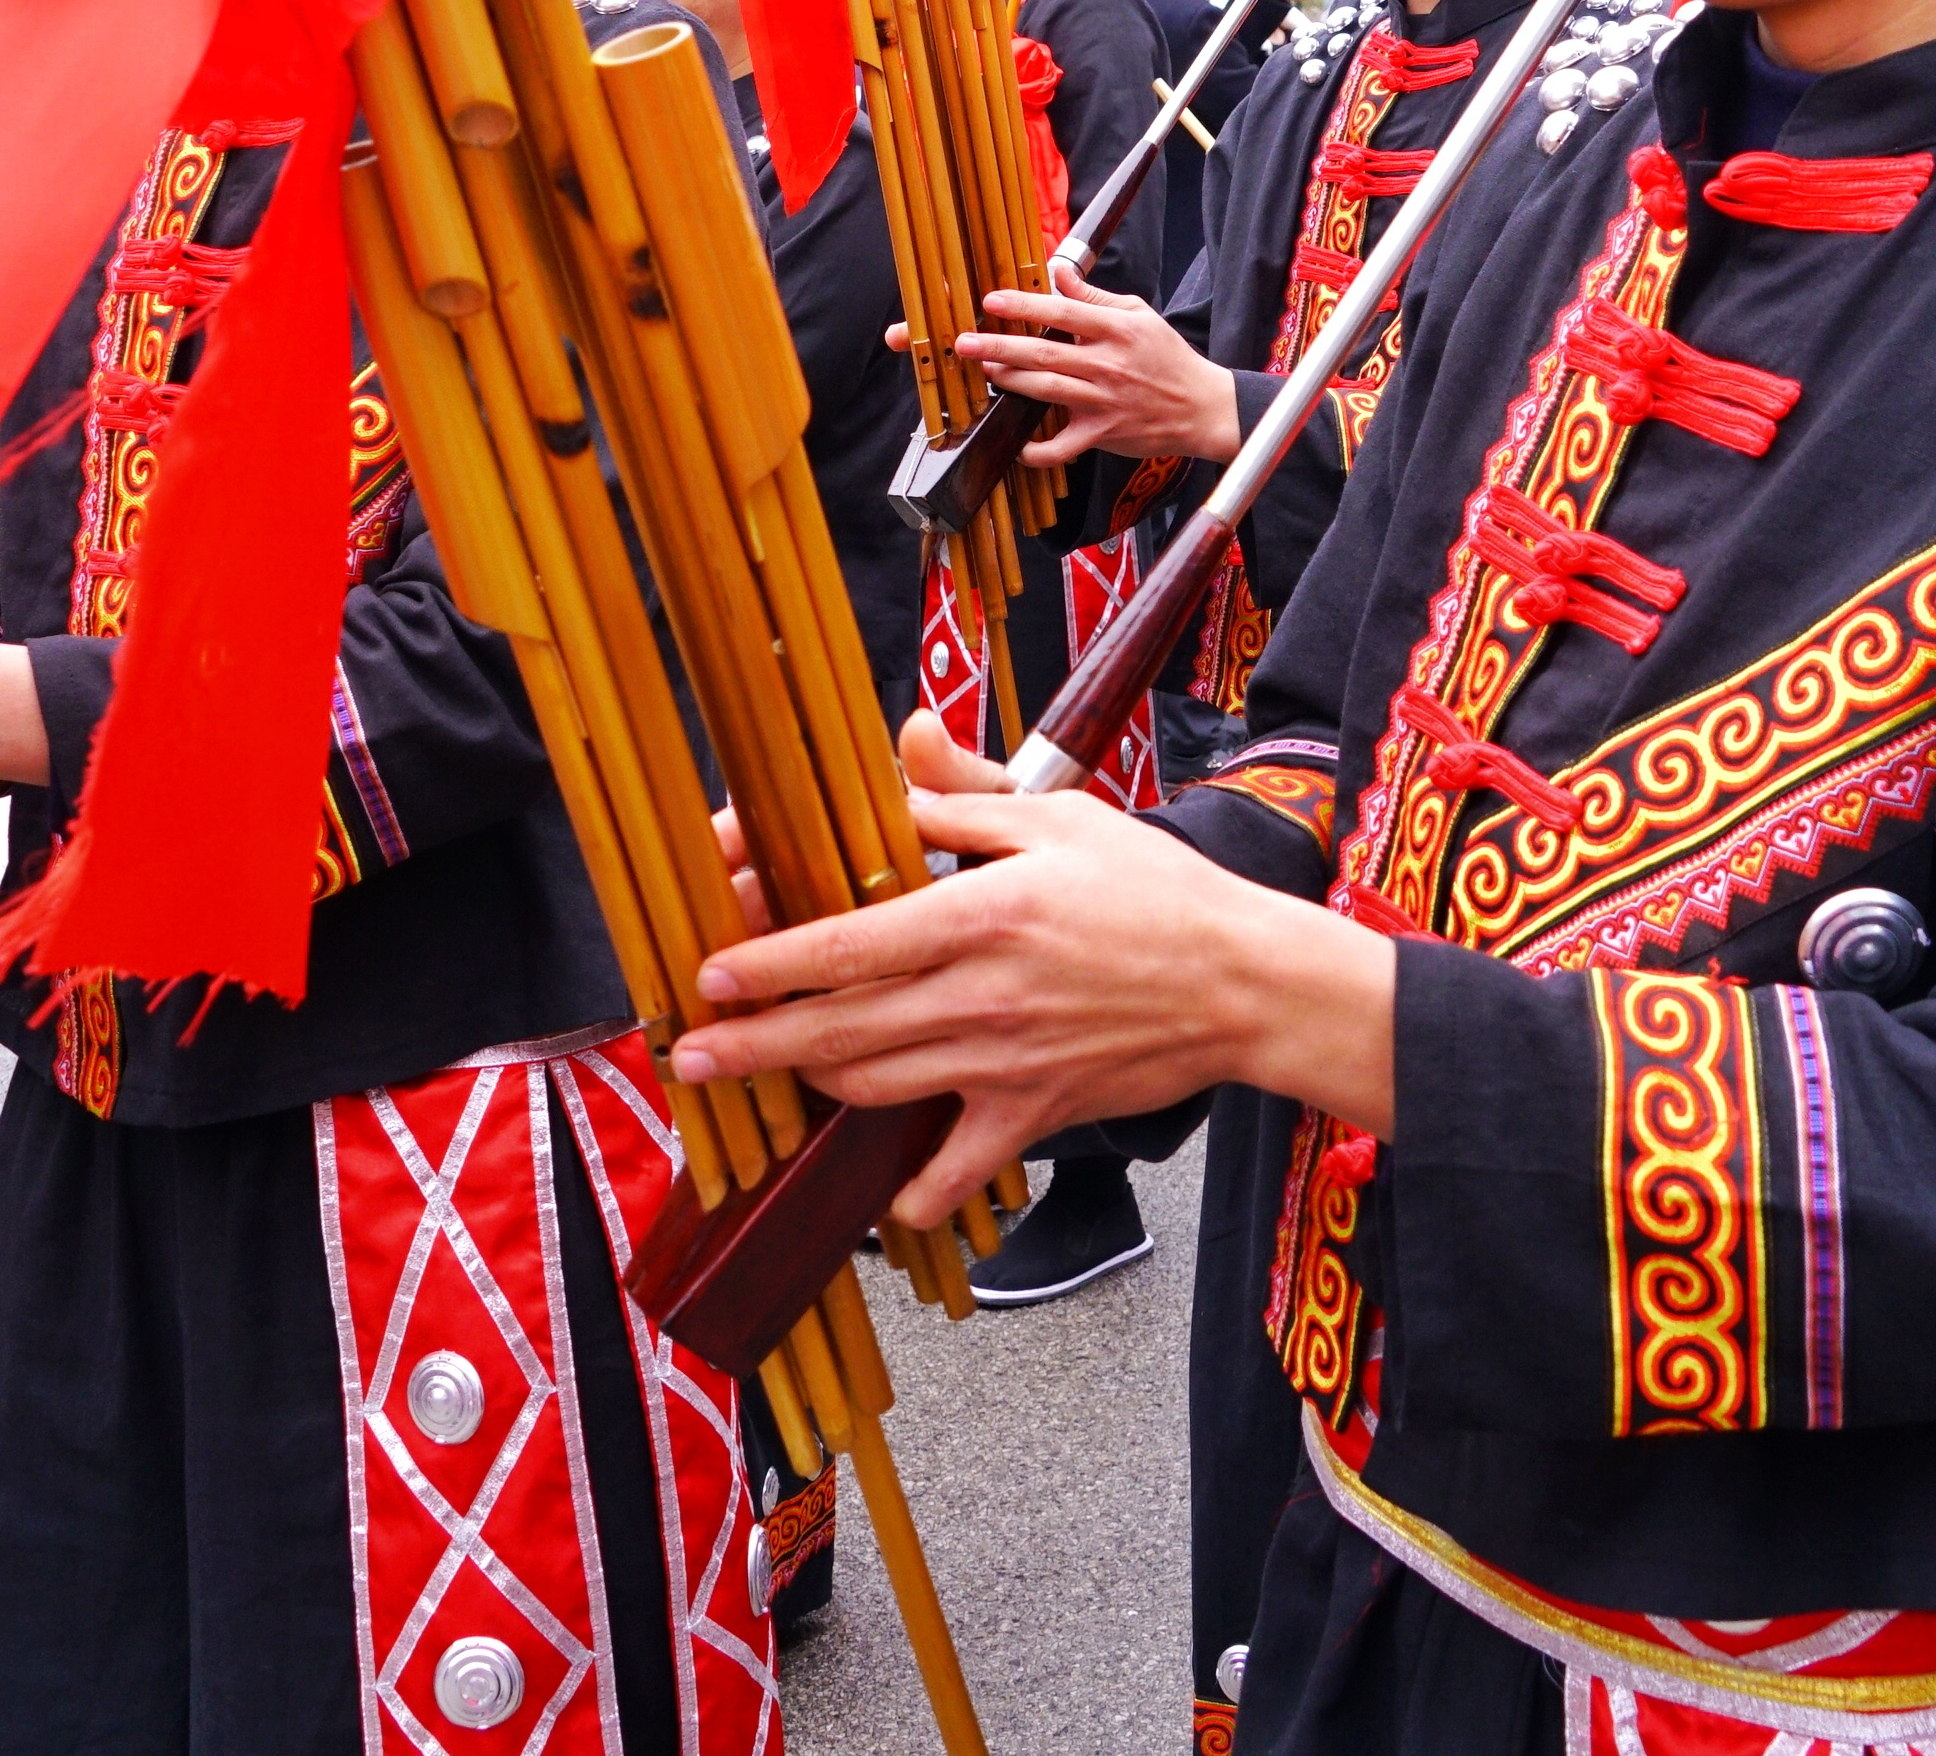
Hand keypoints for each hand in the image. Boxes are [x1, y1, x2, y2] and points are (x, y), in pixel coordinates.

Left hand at [673, 710, 1396, 1226]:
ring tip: (761, 1083)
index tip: (712, 974)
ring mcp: (1004, 1065)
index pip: (849, 945)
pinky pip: (959, 1168)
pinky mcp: (1034, 1113)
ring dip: (809, 1091)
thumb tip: (902, 738)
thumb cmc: (1155, 892)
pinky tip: (882, 1196)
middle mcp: (980, 998)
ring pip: (877, 1090)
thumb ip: (964, 794)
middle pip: (841, 1029)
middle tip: (691, 1054)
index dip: (771, 965)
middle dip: (754, 1045)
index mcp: (980, 917)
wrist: (1245, 982)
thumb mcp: (1060, 818)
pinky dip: (915, 1193)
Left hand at [954, 268, 1241, 465]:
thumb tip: (1059, 273)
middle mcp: (1107, 364)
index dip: (1025, 306)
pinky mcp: (1103, 433)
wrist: (1201, 407)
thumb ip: (1095, 296)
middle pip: (1046, 352)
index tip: (992, 301)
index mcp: (1116, 330)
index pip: (1063, 312)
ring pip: (1048, 390)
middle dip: (1000, 346)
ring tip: (986, 371)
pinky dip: (1039, 451)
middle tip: (965, 341)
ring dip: (1012, 381)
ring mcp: (1103, 401)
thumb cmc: (1168, 357)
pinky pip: (1064, 447)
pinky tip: (1017, 445)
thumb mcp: (1138, 315)